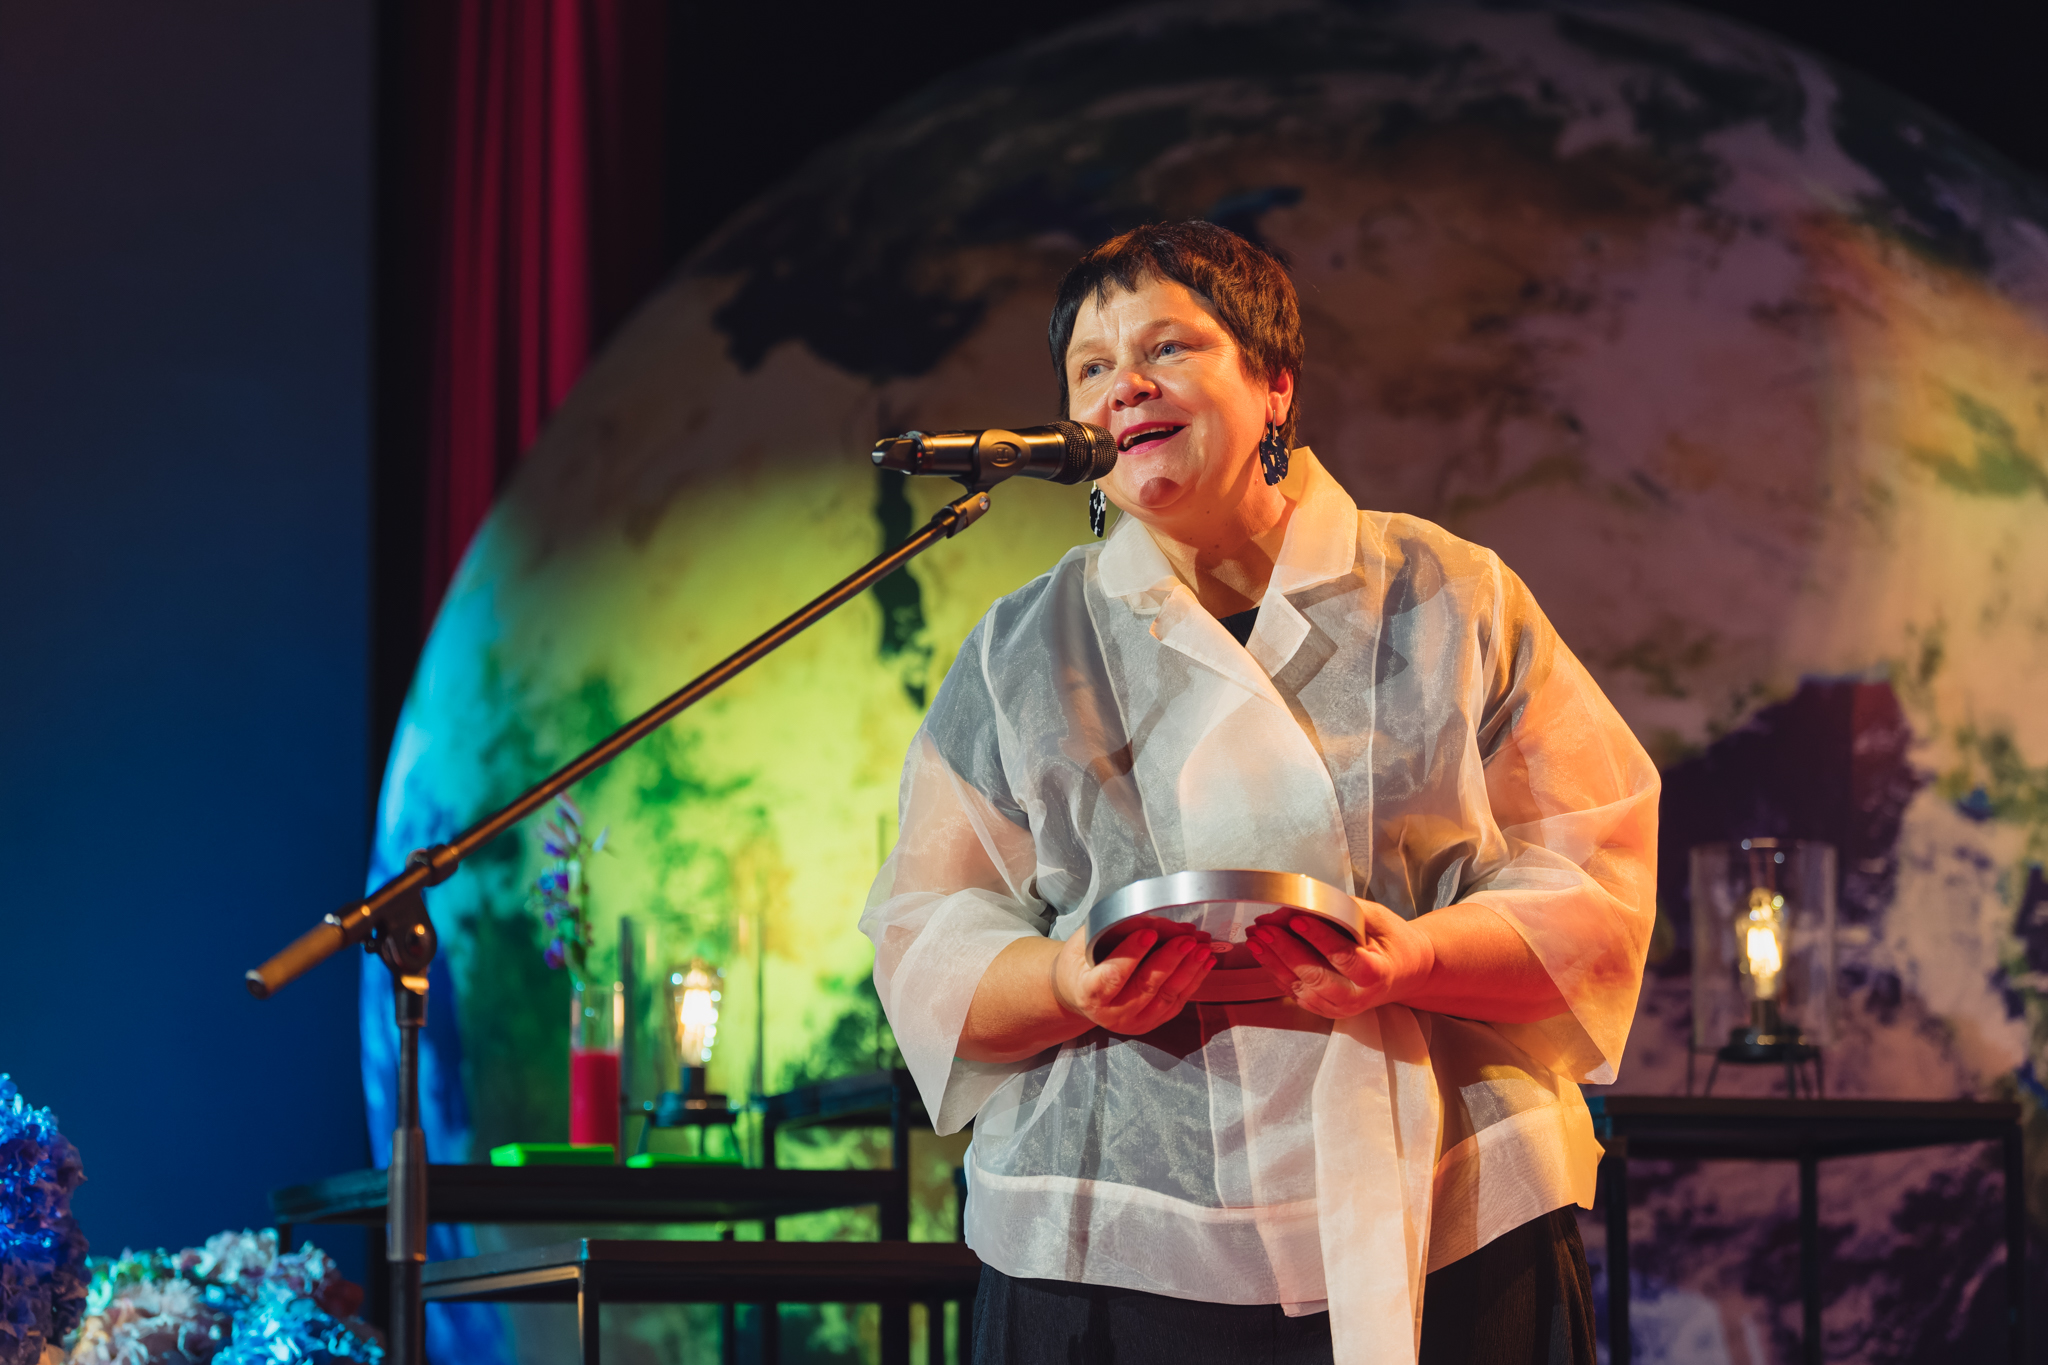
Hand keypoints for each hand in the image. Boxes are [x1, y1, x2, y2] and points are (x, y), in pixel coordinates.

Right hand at [1051, 922, 1219, 1035]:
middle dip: (1169, 960)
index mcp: (1089, 993)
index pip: (1113, 975)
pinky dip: (1194, 981)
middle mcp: (1111, 1014)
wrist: (1079, 995)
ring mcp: (1134, 1022)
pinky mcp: (1152, 1023)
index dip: (1132, 954)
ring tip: (1202, 948)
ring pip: (1166, 996)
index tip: (1149, 933)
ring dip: (1188, 970)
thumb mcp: (1085, 942)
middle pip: (1146, 986)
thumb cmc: (1081, 964)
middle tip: (1186, 939)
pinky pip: (1177, 1002)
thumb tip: (1155, 919)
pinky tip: (1204, 962)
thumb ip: (1113, 930)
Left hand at [1244, 901, 1435, 1018]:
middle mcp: (1357, 997)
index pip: (1345, 958)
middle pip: (1316, 977)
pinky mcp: (1324, 1009)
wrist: (1404, 972)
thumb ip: (1343, 911)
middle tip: (1265, 928)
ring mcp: (1339, 1007)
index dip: (1319, 939)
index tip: (1297, 919)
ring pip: (1300, 987)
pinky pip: (1294, 992)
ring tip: (1256, 937)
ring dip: (1273, 961)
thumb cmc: (1392, 942)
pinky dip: (1275, 971)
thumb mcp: (1378, 918)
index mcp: (1377, 973)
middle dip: (1286, 950)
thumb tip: (1303, 903)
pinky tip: (1263, 952)